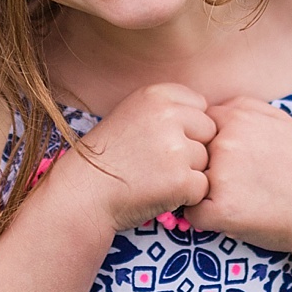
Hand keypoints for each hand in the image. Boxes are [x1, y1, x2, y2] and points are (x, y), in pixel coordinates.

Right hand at [65, 83, 215, 231]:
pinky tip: (159, 193)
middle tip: (159, 162)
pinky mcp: (181, 180)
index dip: (187, 126)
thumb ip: (167, 109)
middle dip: (192, 149)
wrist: (83, 193)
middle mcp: (167, 116)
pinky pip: (202, 188)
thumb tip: (209, 115)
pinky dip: (186, 196)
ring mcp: (175, 149)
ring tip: (155, 178)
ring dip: (188, 173)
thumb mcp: (131, 114)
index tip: (162, 140)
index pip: (200, 105)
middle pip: (208, 131)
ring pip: (206, 160)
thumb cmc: (107, 157)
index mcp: (155, 95)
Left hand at [187, 97, 291, 250]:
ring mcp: (222, 176)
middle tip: (237, 182)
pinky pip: (194, 214)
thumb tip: (209, 109)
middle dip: (205, 168)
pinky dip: (207, 219)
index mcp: (237, 117)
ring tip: (237, 198)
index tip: (232, 160)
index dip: (209, 146)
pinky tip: (233, 216)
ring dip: (204, 192)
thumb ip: (243, 107)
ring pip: (189, 182)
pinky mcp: (221, 209)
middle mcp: (226, 142)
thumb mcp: (281, 121)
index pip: (197, 127)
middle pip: (190, 154)